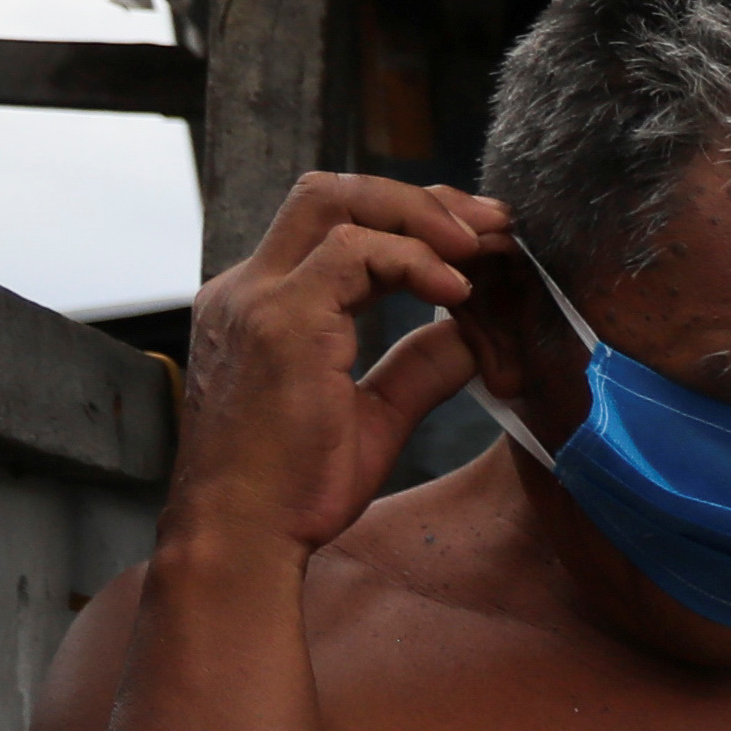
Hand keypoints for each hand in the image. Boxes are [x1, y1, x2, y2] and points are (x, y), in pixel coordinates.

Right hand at [171, 176, 510, 557]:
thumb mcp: (373, 416)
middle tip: (490, 224)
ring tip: (481, 249)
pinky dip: (412, 260)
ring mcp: (256, 299)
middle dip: (417, 198)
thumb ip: (418, 368)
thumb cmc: (294, 491)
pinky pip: (350, 252)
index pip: (333, 228)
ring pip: (335, 202)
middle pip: (329, 192)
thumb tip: (473, 336)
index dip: (407, 222)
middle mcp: (249, 289)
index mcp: (263, 306)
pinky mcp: (278, 321)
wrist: (241, 538)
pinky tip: (456, 293)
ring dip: (420, 217)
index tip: (473, 241)